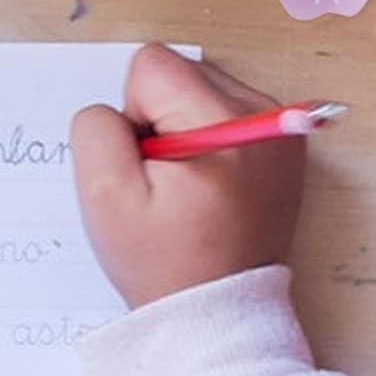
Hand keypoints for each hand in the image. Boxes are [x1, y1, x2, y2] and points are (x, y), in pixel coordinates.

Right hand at [71, 45, 306, 308]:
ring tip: (184, 188)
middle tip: (162, 182)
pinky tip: (204, 187)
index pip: (151, 67)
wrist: (215, 309)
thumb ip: (95, 131)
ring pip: (198, 92)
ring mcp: (277, 129)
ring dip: (179, 132)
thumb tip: (113, 110)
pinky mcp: (279, 145)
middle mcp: (262, 114)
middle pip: (179, 74)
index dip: (129, 116)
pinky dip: (204, 143)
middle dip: (156, 121)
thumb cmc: (162, 260)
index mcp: (223, 121)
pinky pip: (221, 115)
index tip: (144, 166)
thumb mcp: (105, 197)